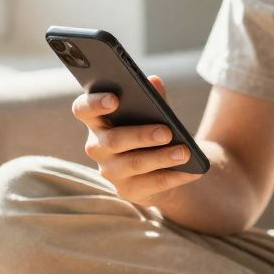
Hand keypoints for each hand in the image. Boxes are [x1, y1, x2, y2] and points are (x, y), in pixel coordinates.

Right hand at [72, 75, 202, 204]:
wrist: (161, 167)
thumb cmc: (151, 129)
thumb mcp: (154, 112)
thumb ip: (153, 97)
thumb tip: (154, 81)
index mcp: (97, 121)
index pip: (83, 110)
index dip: (94, 104)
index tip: (114, 99)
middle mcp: (97, 147)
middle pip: (113, 140)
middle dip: (141, 135)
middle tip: (166, 131)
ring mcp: (110, 171)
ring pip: (133, 164)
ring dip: (161, 157)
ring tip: (184, 152)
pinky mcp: (128, 191)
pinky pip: (151, 184)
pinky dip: (173, 176)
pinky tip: (191, 171)